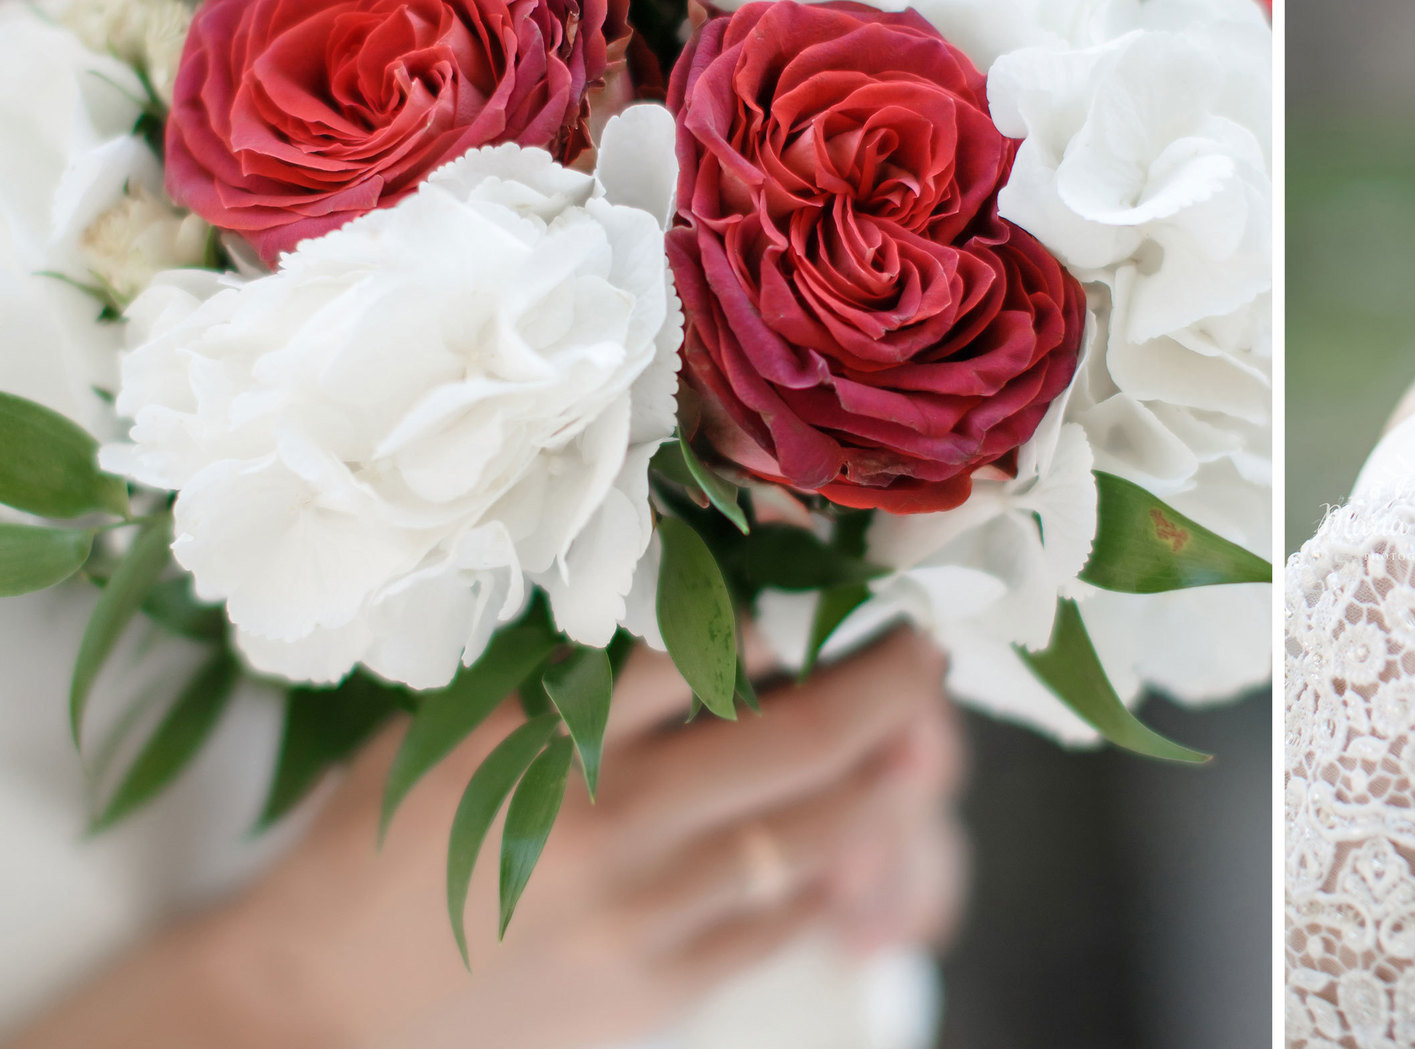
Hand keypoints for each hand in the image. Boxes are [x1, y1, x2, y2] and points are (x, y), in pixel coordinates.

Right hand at [8, 627, 964, 1048]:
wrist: (312, 1009)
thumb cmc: (378, 848)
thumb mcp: (451, 725)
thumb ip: (565, 672)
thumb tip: (700, 607)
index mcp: (546, 735)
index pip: (706, 645)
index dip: (791, 609)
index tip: (836, 584)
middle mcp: (606, 822)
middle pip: (794, 739)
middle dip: (884, 688)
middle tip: (926, 652)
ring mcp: (637, 915)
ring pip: (808, 836)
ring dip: (883, 785)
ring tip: (919, 745)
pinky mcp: (649, 991)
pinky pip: (773, 923)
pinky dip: (826, 877)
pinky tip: (858, 840)